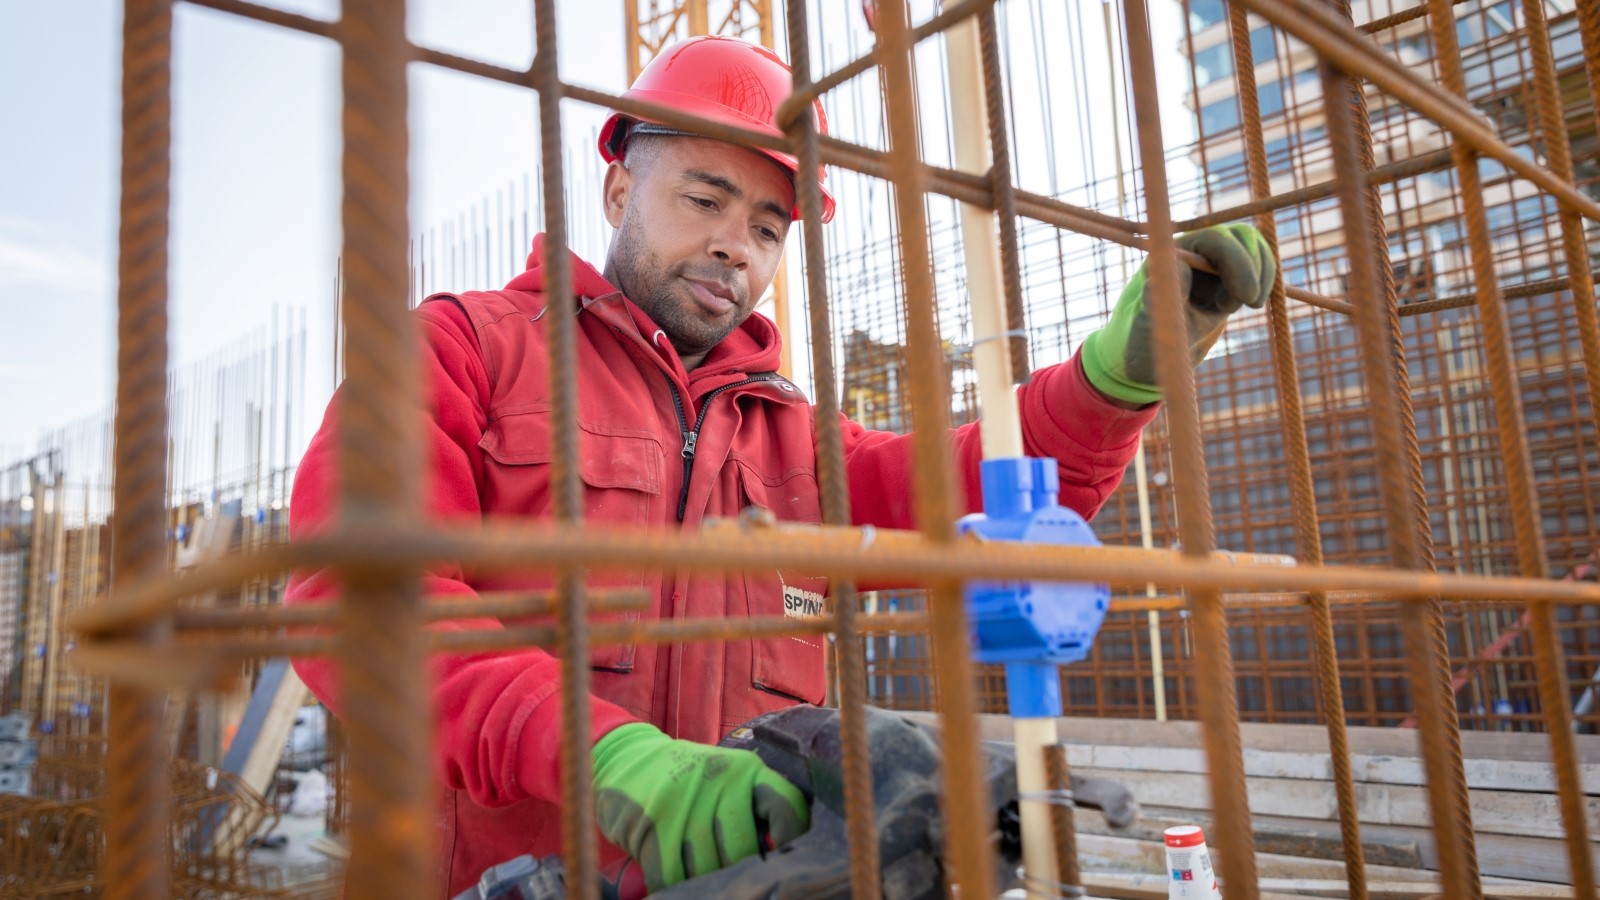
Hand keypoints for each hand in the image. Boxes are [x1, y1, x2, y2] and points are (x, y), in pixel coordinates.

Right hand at [591, 723, 808, 890]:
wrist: (625, 758)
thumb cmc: (685, 779)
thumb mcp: (723, 777)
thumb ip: (750, 806)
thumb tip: (777, 852)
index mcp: (744, 769)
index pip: (784, 805)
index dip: (790, 837)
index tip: (781, 859)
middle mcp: (718, 780)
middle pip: (743, 850)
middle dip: (734, 868)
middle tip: (726, 871)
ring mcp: (684, 801)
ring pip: (707, 867)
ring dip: (701, 879)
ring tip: (696, 870)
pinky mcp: (652, 822)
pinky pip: (672, 874)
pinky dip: (673, 883)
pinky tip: (674, 874)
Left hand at [1082, 224, 1275, 404]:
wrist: (1154, 354)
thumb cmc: (1148, 342)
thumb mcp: (1153, 326)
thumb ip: (1162, 297)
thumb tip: (1178, 265)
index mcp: (1171, 256)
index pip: (1214, 239)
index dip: (1237, 262)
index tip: (1244, 298)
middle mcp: (1192, 250)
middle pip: (1239, 236)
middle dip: (1253, 268)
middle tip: (1251, 303)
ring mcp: (1211, 259)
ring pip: (1251, 244)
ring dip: (1262, 272)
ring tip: (1248, 304)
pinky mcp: (1226, 273)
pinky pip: (1256, 261)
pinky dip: (1264, 278)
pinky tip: (1253, 301)